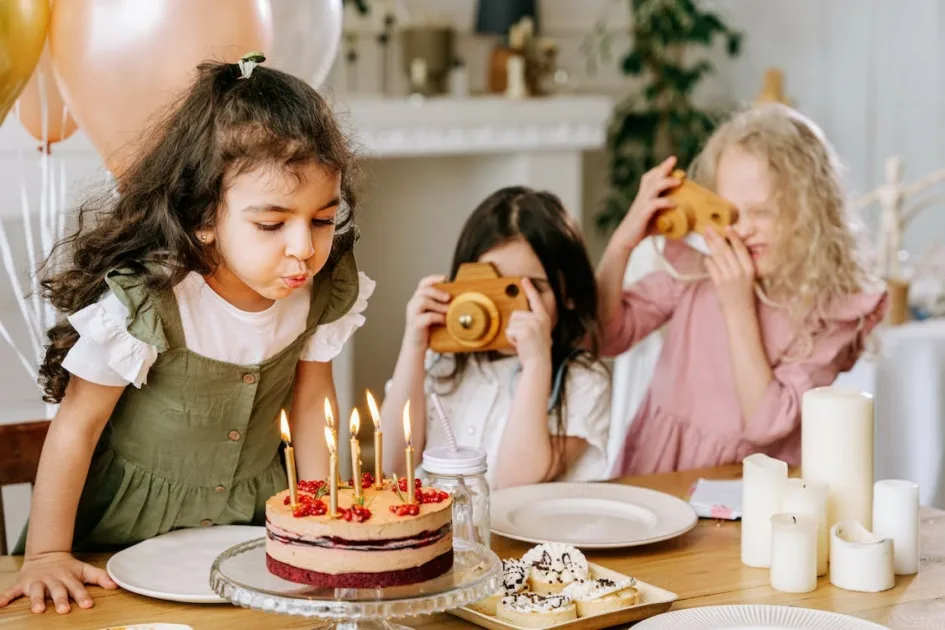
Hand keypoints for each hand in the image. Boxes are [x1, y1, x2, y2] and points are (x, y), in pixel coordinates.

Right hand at [0, 551, 116, 613]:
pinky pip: (11, 591)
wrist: (45, 555)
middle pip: (57, 591)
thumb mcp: (84, 570)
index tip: (88, 604)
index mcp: (68, 578)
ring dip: (36, 600)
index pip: (77, 588)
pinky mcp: (22, 584)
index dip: (82, 596)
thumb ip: (99, 577)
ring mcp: (37, 582)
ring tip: (37, 610)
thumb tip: (116, 585)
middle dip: (61, 600)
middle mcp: (52, 580)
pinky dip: (5, 597)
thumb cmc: (68, 568)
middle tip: (64, 610)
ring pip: (36, 592)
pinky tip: (0, 605)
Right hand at [403, 274, 449, 349]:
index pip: (423, 283)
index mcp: (418, 299)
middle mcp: (413, 304)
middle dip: (438, 292)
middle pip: (423, 290)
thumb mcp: (435, 314)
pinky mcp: (415, 324)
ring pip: (422, 301)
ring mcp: (412, 314)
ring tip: (448, 310)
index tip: (446, 278)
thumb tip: (458, 299)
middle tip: (449, 298)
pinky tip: (444, 321)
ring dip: (438, 304)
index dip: (434, 278)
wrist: (416, 347)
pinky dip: (438, 317)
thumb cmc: (427, 330)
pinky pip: (427, 316)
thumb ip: (442, 306)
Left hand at [505, 278, 551, 367]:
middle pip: (515, 314)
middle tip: (524, 339)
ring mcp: (532, 323)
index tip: (524, 279)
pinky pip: (509, 331)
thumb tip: (518, 316)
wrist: (538, 363)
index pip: (535, 300)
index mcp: (543, 317)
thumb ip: (532, 322)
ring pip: (511, 322)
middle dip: (515, 327)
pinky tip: (520, 344)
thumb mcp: (538, 332)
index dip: (530, 289)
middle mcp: (539, 318)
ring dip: (512, 333)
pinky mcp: (524, 330)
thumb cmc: (536, 350)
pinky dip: (511, 339)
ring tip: (523, 342)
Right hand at [610, 156, 680, 251]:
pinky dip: (665, 202)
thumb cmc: (640, 230)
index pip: (649, 177)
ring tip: (679, 181)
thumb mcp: (655, 219)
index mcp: (643, 196)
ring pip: (653, 187)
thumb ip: (666, 215)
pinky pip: (655, 204)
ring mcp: (642, 204)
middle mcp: (642, 197)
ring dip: (667, 182)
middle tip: (673, 158)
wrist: (624, 240)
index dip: (658, 169)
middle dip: (663, 167)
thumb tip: (682, 217)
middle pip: (652, 176)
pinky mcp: (643, 214)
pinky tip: (674, 204)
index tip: (670, 162)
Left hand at [705, 228, 756, 319]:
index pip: (741, 249)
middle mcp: (739, 272)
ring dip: (710, 245)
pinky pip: (711, 267)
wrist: (740, 312)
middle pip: (726, 250)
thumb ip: (741, 262)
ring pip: (717, 257)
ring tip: (705, 237)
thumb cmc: (745, 293)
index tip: (727, 227)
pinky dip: (708, 260)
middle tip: (708, 228)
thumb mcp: (749, 276)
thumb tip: (729, 246)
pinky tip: (706, 255)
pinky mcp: (718, 284)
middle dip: (716, 237)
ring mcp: (728, 278)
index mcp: (750, 268)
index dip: (733, 237)